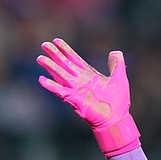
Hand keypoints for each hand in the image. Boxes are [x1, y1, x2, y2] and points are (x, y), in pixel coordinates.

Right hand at [37, 38, 139, 156]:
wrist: (116, 119)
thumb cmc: (118, 101)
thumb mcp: (119, 79)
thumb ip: (116, 65)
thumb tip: (115, 51)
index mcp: (89, 74)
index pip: (74, 59)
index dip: (66, 50)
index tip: (56, 40)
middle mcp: (80, 80)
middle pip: (65, 64)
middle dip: (55, 54)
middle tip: (44, 44)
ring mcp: (76, 90)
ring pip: (61, 75)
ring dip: (51, 67)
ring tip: (41, 58)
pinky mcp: (75, 99)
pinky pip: (61, 92)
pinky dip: (52, 86)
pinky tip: (42, 79)